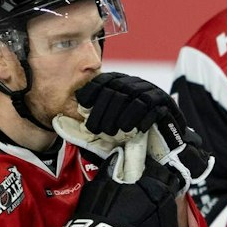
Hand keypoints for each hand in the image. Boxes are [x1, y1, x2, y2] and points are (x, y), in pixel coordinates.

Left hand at [57, 72, 211, 187]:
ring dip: (123, 114)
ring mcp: (153, 93)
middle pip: (118, 90)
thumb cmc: (129, 138)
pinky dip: (143, 117)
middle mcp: (136, 85)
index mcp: (120, 85)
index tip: (82, 105)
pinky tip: (136, 129)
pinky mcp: (167, 105)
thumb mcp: (103, 132)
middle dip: (105, 110)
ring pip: (136, 97)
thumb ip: (85, 127)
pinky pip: (155, 107)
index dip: (92, 91)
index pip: (104, 81)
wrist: (161, 146)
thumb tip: (58, 123)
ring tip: (115, 131)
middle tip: (97, 129)